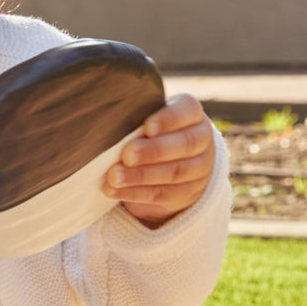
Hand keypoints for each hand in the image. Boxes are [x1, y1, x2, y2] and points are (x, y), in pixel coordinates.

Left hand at [102, 94, 216, 227]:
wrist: (170, 166)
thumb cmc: (149, 134)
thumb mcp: (146, 121)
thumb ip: (135, 120)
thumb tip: (104, 122)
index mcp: (192, 115)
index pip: (188, 110)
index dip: (169, 119)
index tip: (147, 127)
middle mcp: (202, 140)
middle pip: (185, 144)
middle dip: (153, 151)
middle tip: (127, 155)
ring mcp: (198, 169)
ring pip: (174, 172)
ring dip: (141, 176)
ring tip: (114, 176)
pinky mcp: (187, 194)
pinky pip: (162, 194)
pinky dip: (135, 193)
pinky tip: (114, 190)